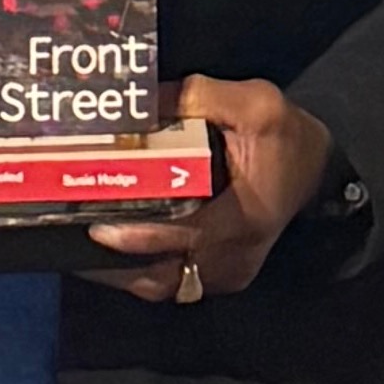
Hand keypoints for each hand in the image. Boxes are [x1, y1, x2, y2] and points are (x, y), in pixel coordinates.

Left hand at [89, 70, 334, 302]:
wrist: (316, 168)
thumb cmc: (285, 137)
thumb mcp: (254, 102)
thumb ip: (197, 97)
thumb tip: (138, 102)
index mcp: (244, 219)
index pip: (185, 237)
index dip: (139, 237)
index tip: (98, 229)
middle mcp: (234, 259)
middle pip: (162, 275)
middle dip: (112, 262)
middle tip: (67, 236)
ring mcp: (227, 274)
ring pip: (162, 286)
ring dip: (119, 271)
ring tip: (74, 244)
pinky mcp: (220, 277)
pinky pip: (172, 283)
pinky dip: (138, 269)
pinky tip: (107, 248)